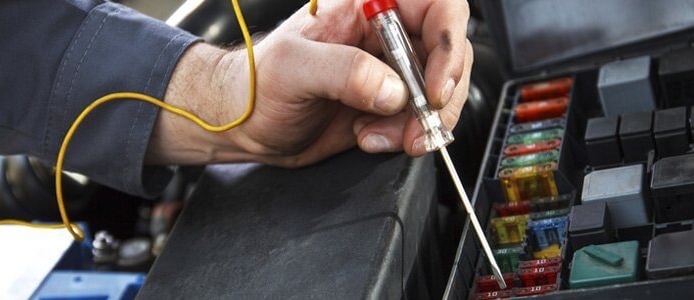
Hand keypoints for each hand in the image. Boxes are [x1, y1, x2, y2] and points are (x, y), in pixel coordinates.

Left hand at [148, 0, 472, 166]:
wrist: (245, 125)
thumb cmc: (256, 84)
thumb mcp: (292, 69)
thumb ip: (343, 71)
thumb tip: (393, 91)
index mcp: (367, 6)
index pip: (436, 6)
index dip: (448, 41)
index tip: (434, 85)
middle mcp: (385, 35)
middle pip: (448, 53)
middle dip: (438, 95)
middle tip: (419, 124)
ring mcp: (389, 71)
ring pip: (439, 91)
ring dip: (420, 123)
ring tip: (377, 136)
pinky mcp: (388, 104)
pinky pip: (420, 119)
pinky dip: (405, 136)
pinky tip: (368, 137)